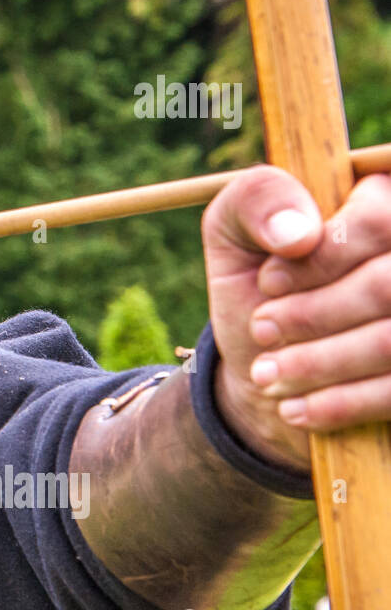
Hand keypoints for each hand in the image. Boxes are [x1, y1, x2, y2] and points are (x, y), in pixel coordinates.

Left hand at [203, 166, 390, 472]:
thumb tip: (298, 234)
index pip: (380, 220)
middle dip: (313, 315)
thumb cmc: (258, 283)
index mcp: (382, 203)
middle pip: (387, 285)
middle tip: (261, 330)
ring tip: (266, 374)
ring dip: (317, 363)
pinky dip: (338, 404)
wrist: (268, 362)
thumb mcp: (234, 232)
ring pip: (390, 341)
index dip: (321, 257)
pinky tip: (294, 408)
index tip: (267, 282)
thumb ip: (257, 201)